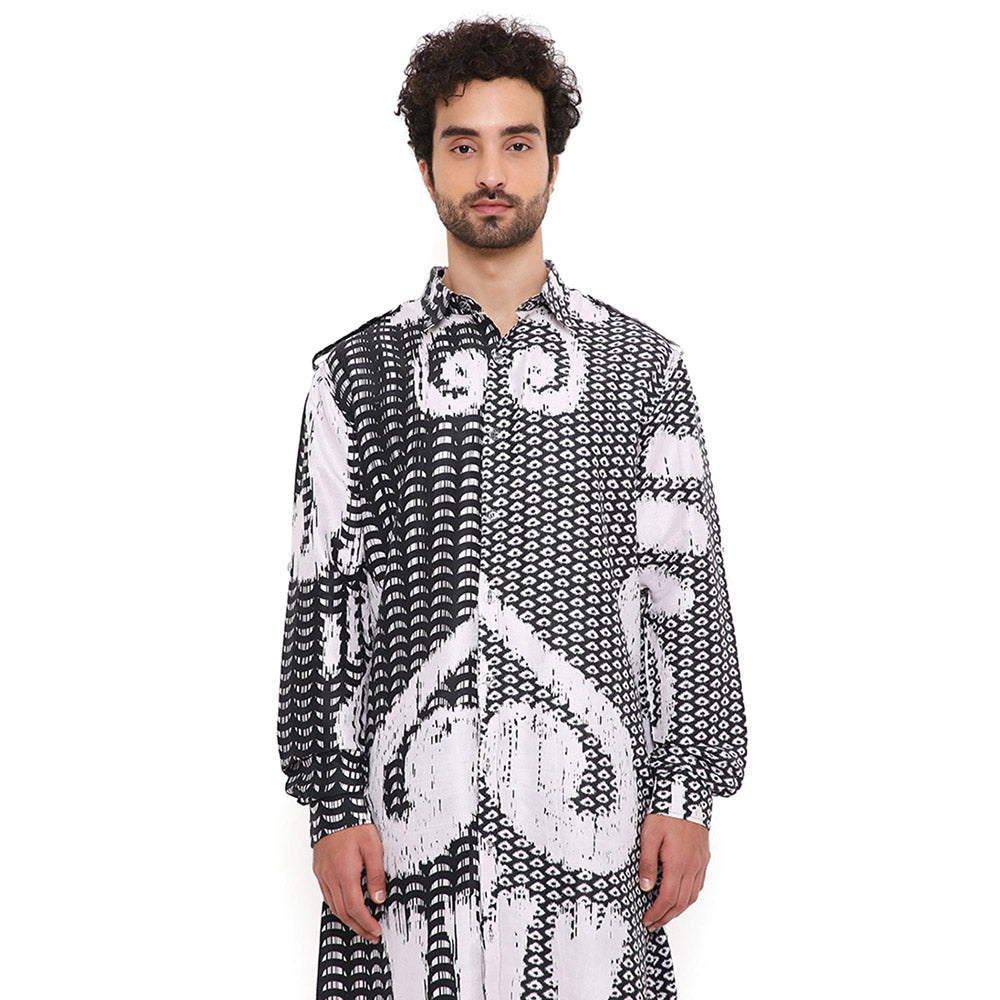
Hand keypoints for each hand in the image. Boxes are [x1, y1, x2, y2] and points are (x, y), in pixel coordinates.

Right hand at [312, 822, 386, 943]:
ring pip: (333, 905)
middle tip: (370, 934)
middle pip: (343, 912)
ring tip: (360, 925)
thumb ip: (376, 874)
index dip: (366, 923)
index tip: (376, 930)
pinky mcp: (319, 869)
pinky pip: (326, 895)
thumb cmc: (355, 825)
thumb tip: (379, 898)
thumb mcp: (373, 847)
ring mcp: (322, 874)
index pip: (355, 908)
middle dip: (358, 927)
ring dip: (347, 919)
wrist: (334, 807)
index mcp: (345, 873)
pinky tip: (345, 907)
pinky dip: (337, 906)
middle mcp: (330, 877)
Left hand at [638, 813, 709, 929]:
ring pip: (692, 896)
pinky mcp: (704, 858)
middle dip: (666, 916)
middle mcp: (692, 866)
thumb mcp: (649, 835)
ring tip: (664, 915)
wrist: (686, 795)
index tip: (647, 920)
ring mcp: (701, 863)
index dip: (657, 913)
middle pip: (681, 902)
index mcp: (677, 863)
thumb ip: (647, 863)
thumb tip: (645, 887)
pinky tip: (680, 897)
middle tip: (653, 923)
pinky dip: (689, 897)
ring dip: (678, 910)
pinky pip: (698, 885)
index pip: (667, 898)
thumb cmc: (665, 812)